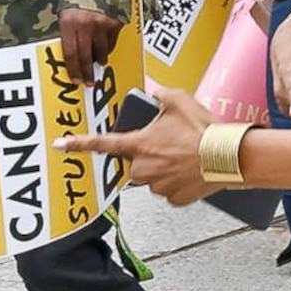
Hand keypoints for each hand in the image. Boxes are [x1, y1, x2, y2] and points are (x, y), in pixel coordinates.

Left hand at [58, 6, 123, 90]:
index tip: (76, 80)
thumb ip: (67, 31)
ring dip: (100, 59)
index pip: (70, 54)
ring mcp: (103, 25)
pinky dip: (108, 47)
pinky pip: (112, 41)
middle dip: (87, 71)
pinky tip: (105, 48)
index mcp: (69, 23)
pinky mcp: (116, 23)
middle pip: (86, 56)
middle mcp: (86, 25)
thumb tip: (71, 53)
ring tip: (99, 63)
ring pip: (102, 50)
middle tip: (90, 82)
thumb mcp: (65, 12)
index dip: (73, 70)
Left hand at [62, 86, 216, 205]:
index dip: (79, 143)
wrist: (231, 157)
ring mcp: (158, 186)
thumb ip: (160, 94)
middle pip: (136, 162)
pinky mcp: (174, 199)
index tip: (60, 145)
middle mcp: (143, 168)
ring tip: (189, 157)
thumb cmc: (204, 130)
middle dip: (150, 155)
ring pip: (154, 177)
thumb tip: (154, 91)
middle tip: (173, 146)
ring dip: (166, 169)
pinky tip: (194, 171)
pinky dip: (180, 182)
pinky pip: (170, 190)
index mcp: (139, 144)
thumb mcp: (180, 101)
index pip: (103, 143)